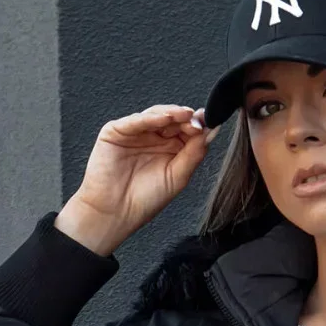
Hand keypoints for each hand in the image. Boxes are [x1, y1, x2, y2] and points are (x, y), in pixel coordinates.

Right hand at [55, 105, 220, 257]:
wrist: (115, 212)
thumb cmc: (143, 200)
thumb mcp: (177, 177)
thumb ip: (194, 154)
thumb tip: (210, 133)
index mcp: (170, 150)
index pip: (187, 131)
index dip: (198, 126)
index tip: (210, 125)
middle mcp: (154, 139)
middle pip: (173, 120)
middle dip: (187, 119)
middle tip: (199, 121)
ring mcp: (136, 132)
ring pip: (156, 115)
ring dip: (172, 114)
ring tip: (186, 116)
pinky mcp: (117, 130)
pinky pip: (136, 120)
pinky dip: (151, 118)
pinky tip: (165, 118)